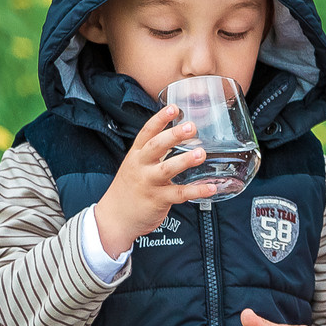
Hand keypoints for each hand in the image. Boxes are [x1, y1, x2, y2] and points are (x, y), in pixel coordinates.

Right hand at [90, 106, 231, 255]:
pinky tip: (211, 188)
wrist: (114, 218)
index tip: (174, 108)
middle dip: (173, 135)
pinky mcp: (158, 200)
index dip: (160, 119)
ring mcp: (149, 183)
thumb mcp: (136, 164)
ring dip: (185, 161)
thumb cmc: (130, 188)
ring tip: (202, 154)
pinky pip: (179, 194)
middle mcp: (141, 166)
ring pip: (167, 169)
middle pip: (156, 146)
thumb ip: (154, 151)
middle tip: (191, 127)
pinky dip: (196, 191)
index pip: (147, 132)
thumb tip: (179, 133)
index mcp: (137, 154)